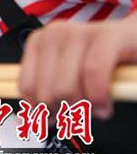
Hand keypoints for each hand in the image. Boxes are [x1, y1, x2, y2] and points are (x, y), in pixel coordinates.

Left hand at [19, 11, 136, 118]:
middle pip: (46, 92)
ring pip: (67, 87)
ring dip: (83, 108)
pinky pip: (93, 73)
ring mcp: (79, 33)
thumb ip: (47, 93)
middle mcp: (54, 35)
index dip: (40, 110)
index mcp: (39, 43)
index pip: (26, 86)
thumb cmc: (101, 59)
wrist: (134, 39)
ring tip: (95, 108)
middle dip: (64, 112)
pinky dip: (99, 96)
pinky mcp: (107, 36)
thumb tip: (31, 120)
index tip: (55, 119)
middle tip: (80, 114)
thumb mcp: (67, 74)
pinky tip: (105, 105)